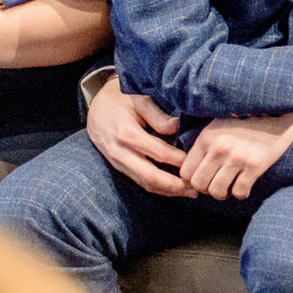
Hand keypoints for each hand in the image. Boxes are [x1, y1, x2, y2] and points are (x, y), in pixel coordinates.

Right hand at [87, 73, 192, 197]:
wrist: (95, 107)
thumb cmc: (120, 99)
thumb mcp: (139, 100)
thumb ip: (158, 116)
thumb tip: (178, 126)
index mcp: (126, 133)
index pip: (158, 152)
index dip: (179, 161)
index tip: (197, 163)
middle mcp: (120, 152)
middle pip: (150, 176)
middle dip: (175, 185)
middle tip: (197, 189)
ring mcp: (118, 162)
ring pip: (144, 183)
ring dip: (168, 191)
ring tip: (190, 192)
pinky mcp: (119, 167)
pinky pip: (139, 181)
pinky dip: (158, 187)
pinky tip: (174, 189)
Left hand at [182, 108, 292, 199]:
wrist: (278, 110)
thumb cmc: (246, 119)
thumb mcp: (218, 125)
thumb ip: (204, 144)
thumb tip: (191, 168)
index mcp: (207, 138)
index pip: (186, 172)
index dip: (193, 180)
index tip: (205, 178)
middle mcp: (219, 148)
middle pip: (199, 184)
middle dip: (207, 189)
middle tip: (217, 184)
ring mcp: (238, 157)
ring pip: (217, 192)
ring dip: (223, 193)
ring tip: (230, 186)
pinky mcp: (256, 165)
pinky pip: (240, 192)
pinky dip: (241, 193)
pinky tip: (245, 184)